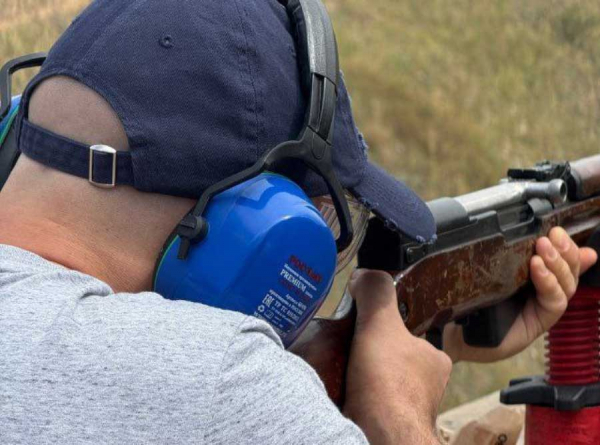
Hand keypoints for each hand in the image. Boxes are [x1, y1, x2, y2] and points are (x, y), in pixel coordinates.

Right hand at [344, 270, 450, 444]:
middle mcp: (427, 386)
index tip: (365, 328)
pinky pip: (371, 403)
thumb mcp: (380, 322)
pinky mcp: (390, 424)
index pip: (410, 334)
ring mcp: (408, 407)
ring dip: (362, 377)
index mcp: (434, 359)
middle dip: (371, 354)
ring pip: (382, 382)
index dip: (386, 328)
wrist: (379, 435)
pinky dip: (356, 397)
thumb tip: (364, 276)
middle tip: (347, 348)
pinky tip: (341, 392)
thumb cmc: (389, 382)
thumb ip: (375, 293)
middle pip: (393, 358)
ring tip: (339, 369)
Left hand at [443, 227, 597, 362]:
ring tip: (544, 247)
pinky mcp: (538, 322)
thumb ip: (502, 253)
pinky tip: (537, 268)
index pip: (560, 259)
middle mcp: (540, 292)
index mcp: (530, 276)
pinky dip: (549, 283)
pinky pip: (554, 302)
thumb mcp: (484, 270)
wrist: (450, 329)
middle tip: (554, 234)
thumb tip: (512, 228)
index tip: (556, 229)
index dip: (565, 245)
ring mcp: (540, 308)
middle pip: (569, 270)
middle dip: (565, 250)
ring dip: (558, 264)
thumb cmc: (464, 298)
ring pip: (567, 285)